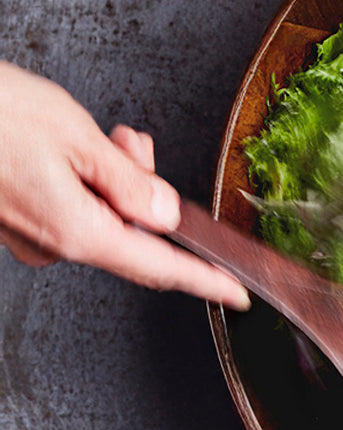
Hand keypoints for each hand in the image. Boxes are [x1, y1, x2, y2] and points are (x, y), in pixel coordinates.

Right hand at [0, 62, 249, 308]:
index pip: (158, 266)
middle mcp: (50, 244)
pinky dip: (84, 178)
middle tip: (128, 142)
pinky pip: (70, 207)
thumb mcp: (75, 138)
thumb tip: (164, 214)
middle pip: (131, 230)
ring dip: (113, 175)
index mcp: (75, 232)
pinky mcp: (12, 218)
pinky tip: (64, 146)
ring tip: (94, 135)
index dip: (203, 280)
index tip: (235, 294)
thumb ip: (128, 182)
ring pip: (101, 213)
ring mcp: (27, 235)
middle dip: (144, 186)